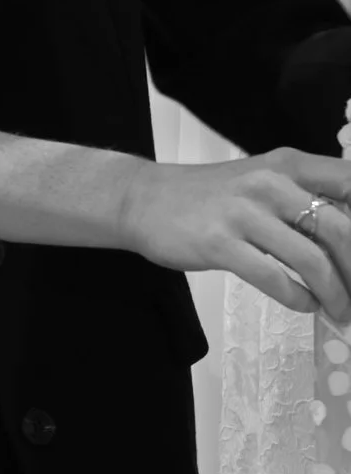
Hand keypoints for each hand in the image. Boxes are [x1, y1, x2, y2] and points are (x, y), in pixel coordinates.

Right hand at [117, 149, 350, 324]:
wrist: (143, 199)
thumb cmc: (210, 195)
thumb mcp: (262, 180)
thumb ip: (305, 199)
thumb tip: (348, 238)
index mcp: (288, 164)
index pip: (349, 183)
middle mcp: (269, 183)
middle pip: (338, 228)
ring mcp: (243, 213)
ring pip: (310, 259)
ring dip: (334, 292)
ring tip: (340, 309)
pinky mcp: (219, 244)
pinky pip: (273, 278)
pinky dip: (299, 298)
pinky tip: (306, 304)